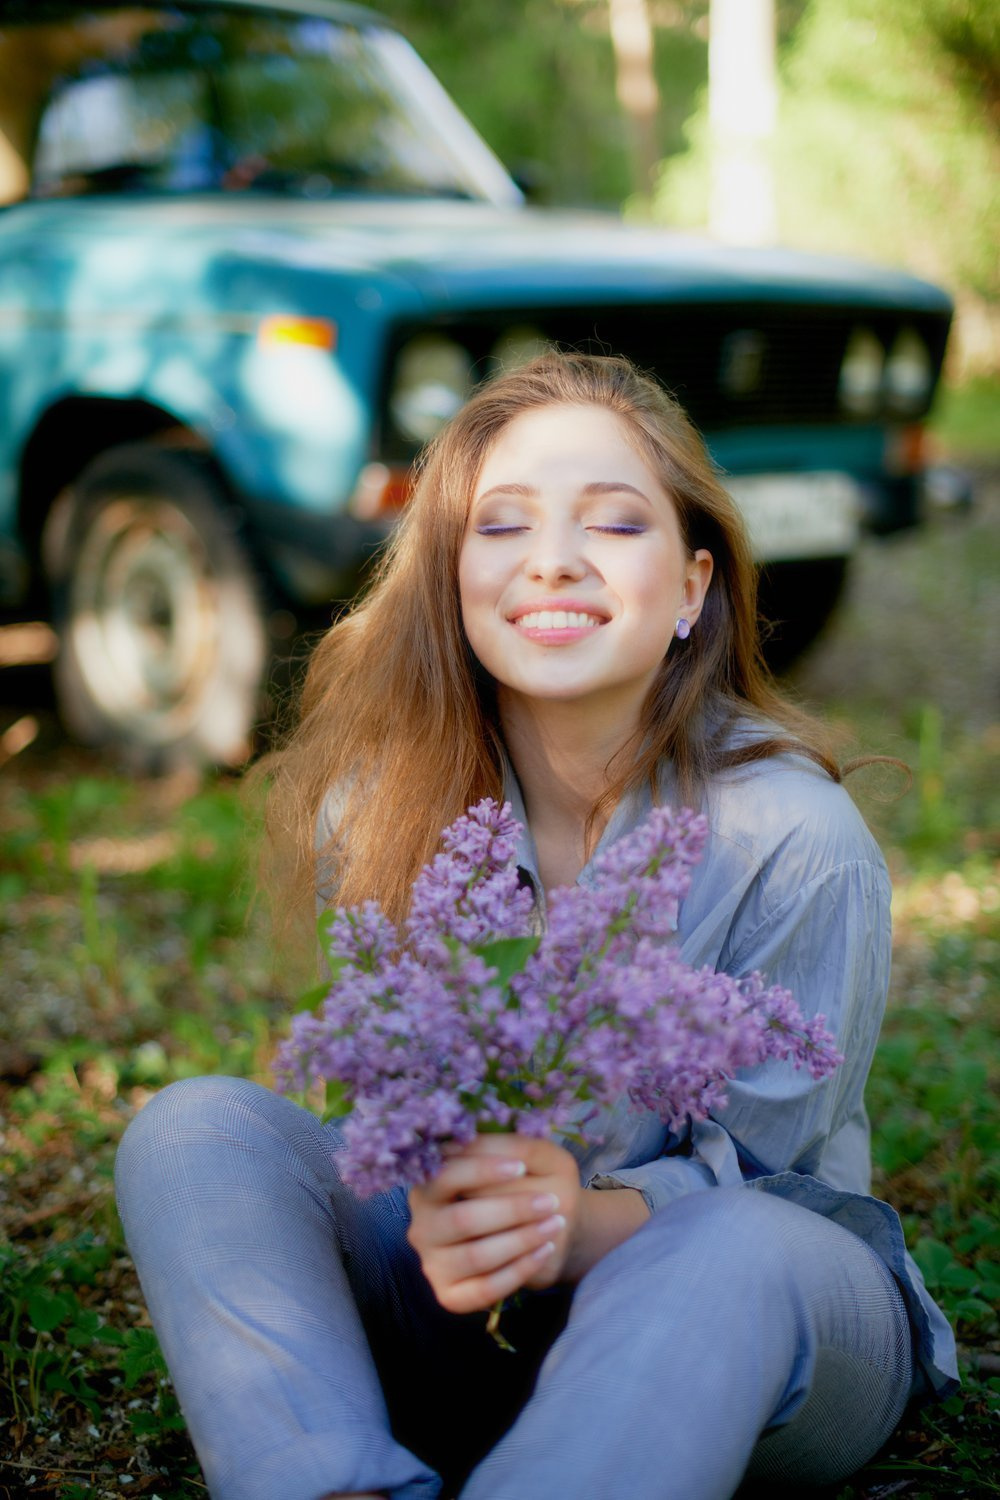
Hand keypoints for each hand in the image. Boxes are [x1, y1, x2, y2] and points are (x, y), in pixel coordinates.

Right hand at [407, 1134, 581, 1314]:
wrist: (539, 1227)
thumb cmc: (527, 1185)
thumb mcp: (532, 1158)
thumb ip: (518, 1147)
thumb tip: (510, 1154)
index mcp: (430, 1184)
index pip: (446, 1174)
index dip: (481, 1170)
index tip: (519, 1167)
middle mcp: (423, 1224)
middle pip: (461, 1219)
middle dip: (510, 1210)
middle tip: (550, 1202)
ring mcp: (433, 1263)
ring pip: (475, 1256)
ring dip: (520, 1240)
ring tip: (554, 1224)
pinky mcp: (450, 1295)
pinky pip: (484, 1289)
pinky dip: (519, 1270)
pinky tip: (544, 1250)